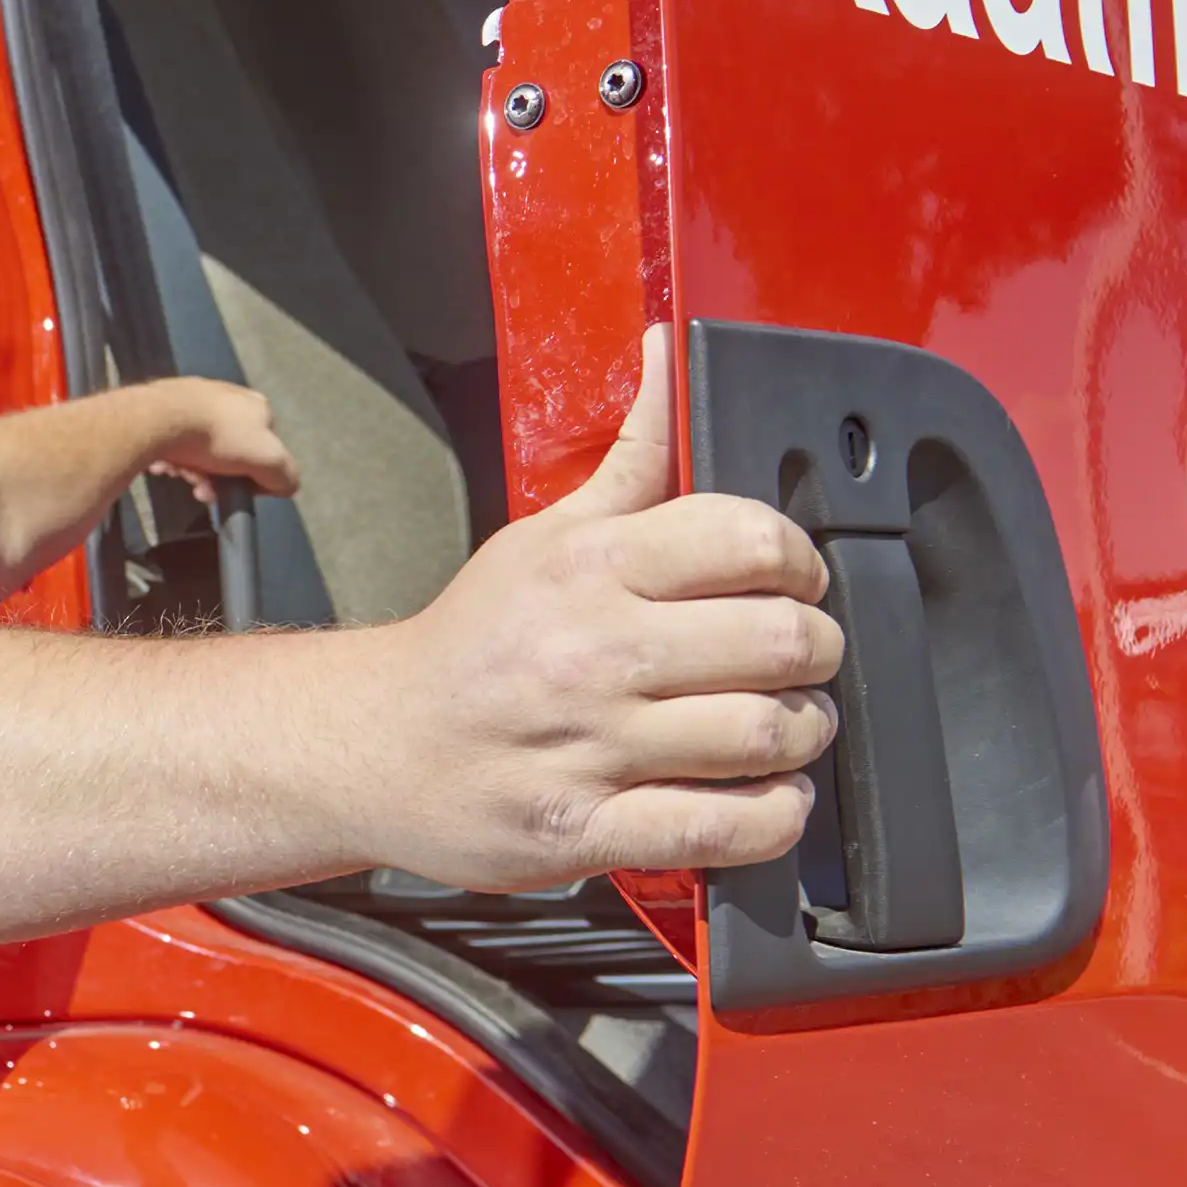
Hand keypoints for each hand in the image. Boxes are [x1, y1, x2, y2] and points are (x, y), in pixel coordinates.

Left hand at [144, 378, 298, 502]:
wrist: (159, 419)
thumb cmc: (216, 436)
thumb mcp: (267, 459)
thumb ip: (284, 475)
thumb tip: (285, 486)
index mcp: (257, 406)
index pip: (265, 448)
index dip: (254, 474)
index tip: (237, 489)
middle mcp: (228, 397)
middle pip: (229, 451)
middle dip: (218, 478)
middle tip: (202, 490)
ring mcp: (195, 399)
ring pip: (201, 448)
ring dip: (193, 470)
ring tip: (181, 475)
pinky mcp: (165, 406)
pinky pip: (175, 440)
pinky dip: (173, 457)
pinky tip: (165, 464)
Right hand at [348, 330, 841, 887]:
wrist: (370, 745)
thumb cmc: (472, 643)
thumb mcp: (543, 536)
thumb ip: (630, 459)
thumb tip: (670, 357)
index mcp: (589, 567)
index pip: (750, 538)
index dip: (802, 562)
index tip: (795, 584)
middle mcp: (592, 651)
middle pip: (781, 641)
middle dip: (816, 652)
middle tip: (798, 661)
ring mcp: (588, 746)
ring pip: (764, 735)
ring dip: (802, 734)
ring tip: (784, 729)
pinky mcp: (584, 829)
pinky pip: (722, 826)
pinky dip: (771, 817)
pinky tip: (765, 797)